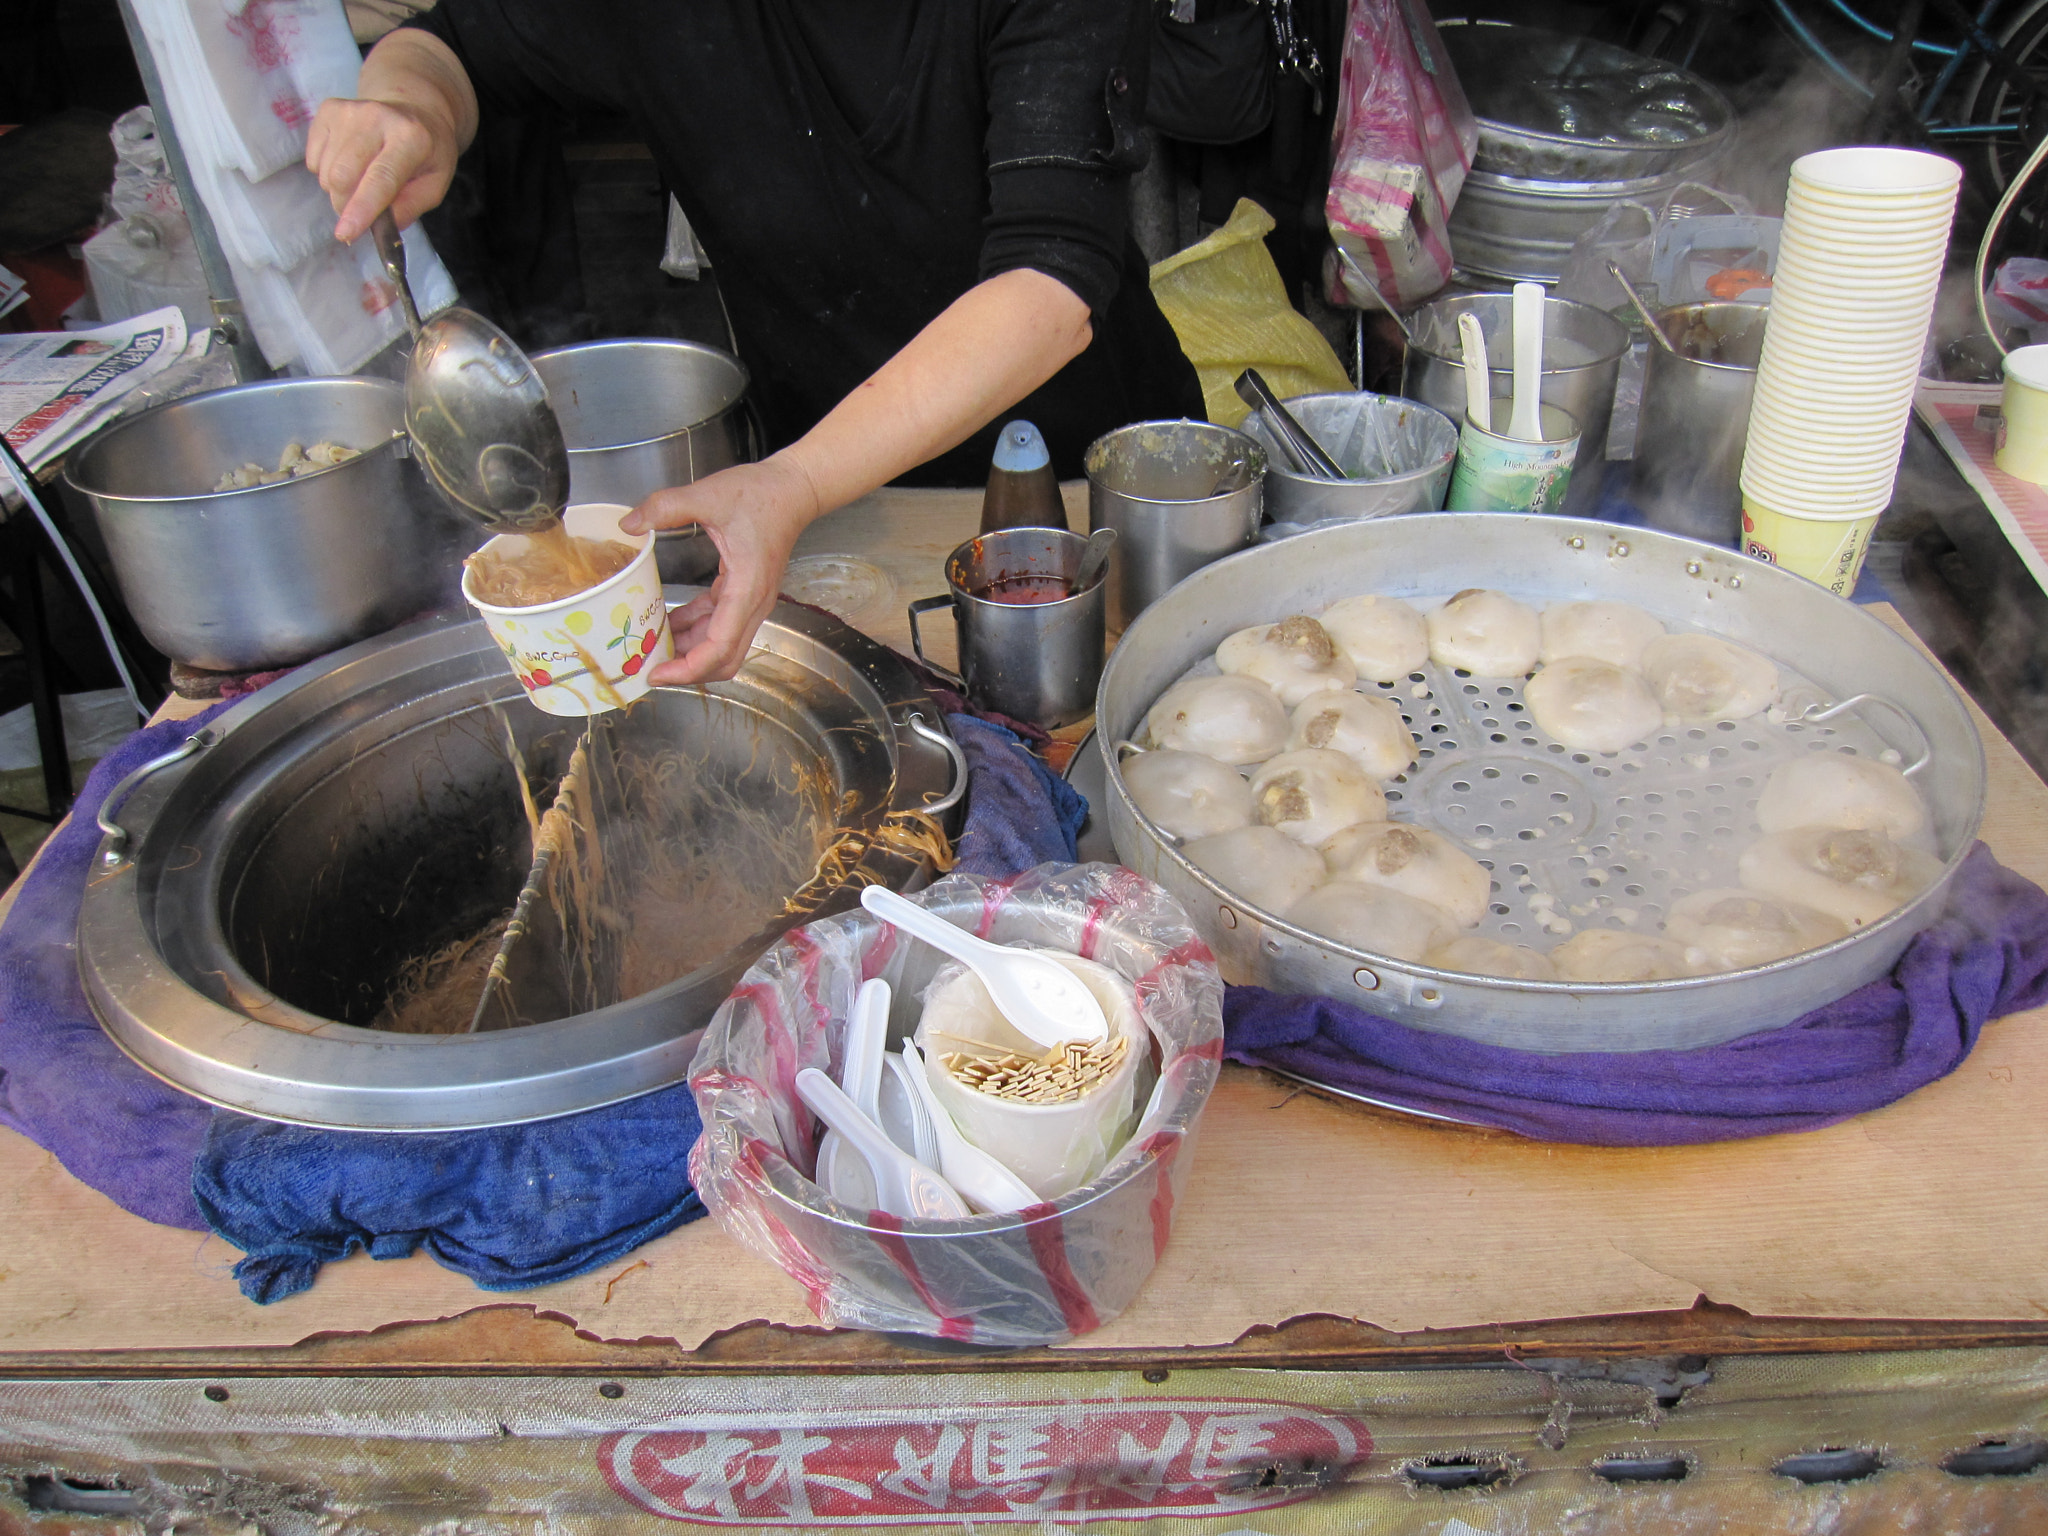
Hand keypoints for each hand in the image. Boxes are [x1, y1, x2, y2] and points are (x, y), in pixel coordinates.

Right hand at [307, 97, 457, 243]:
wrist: (413, 109)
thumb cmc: (426, 154)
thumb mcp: (434, 185)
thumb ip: (410, 207)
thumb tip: (379, 227)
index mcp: (411, 138)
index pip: (381, 178)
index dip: (362, 209)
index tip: (345, 234)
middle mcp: (377, 117)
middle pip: (343, 176)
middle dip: (345, 206)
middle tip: (359, 214)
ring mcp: (349, 110)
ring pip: (326, 171)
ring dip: (338, 190)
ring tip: (361, 182)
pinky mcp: (328, 109)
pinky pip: (314, 159)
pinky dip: (326, 172)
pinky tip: (349, 163)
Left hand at [622, 456, 822, 685]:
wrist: (793, 490)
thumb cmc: (760, 494)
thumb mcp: (708, 495)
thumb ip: (666, 507)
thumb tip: (629, 525)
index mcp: (746, 589)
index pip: (719, 647)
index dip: (688, 668)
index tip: (657, 674)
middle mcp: (752, 604)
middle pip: (723, 659)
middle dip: (687, 671)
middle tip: (649, 668)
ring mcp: (750, 602)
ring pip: (721, 646)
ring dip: (688, 651)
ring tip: (651, 647)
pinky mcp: (744, 594)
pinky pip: (718, 625)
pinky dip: (694, 630)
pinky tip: (667, 623)